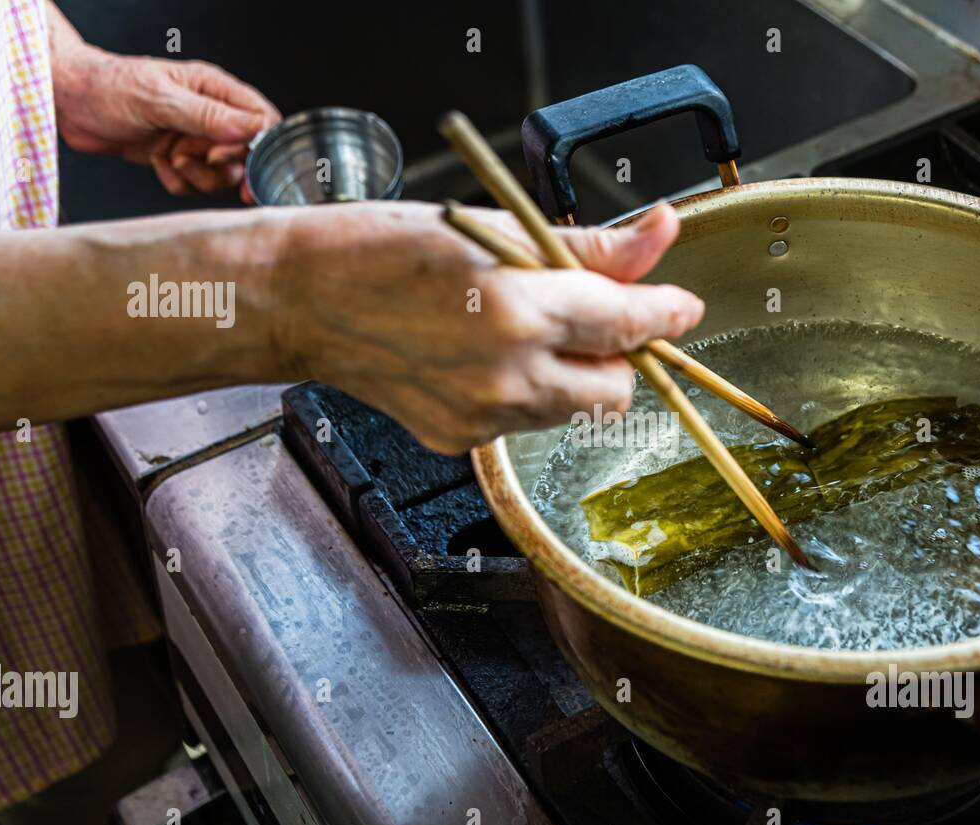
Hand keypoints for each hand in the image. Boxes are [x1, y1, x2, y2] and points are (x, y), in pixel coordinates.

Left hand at [50, 14, 278, 200]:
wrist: (69, 103)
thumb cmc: (108, 86)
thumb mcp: (159, 98)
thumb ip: (206, 115)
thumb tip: (249, 129)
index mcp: (215, 90)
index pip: (261, 120)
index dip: (258, 147)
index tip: (241, 164)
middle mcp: (211, 116)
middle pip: (244, 155)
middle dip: (221, 166)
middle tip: (191, 159)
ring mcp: (195, 139)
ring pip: (220, 176)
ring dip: (195, 176)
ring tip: (168, 156)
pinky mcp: (178, 159)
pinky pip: (194, 185)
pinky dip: (177, 181)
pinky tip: (156, 162)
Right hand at [270, 202, 703, 453]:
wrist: (299, 299)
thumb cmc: (381, 247)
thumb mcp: (493, 228)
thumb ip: (587, 246)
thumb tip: (659, 233)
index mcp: (516, 310)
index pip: (627, 323)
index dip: (665, 312)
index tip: (680, 305)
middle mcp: (505, 375)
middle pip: (615, 389)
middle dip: (616, 355)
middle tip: (586, 314)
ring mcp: (481, 417)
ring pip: (573, 411)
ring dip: (572, 374)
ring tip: (519, 328)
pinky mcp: (458, 441)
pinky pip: (524, 423)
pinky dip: (526, 392)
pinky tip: (481, 355)